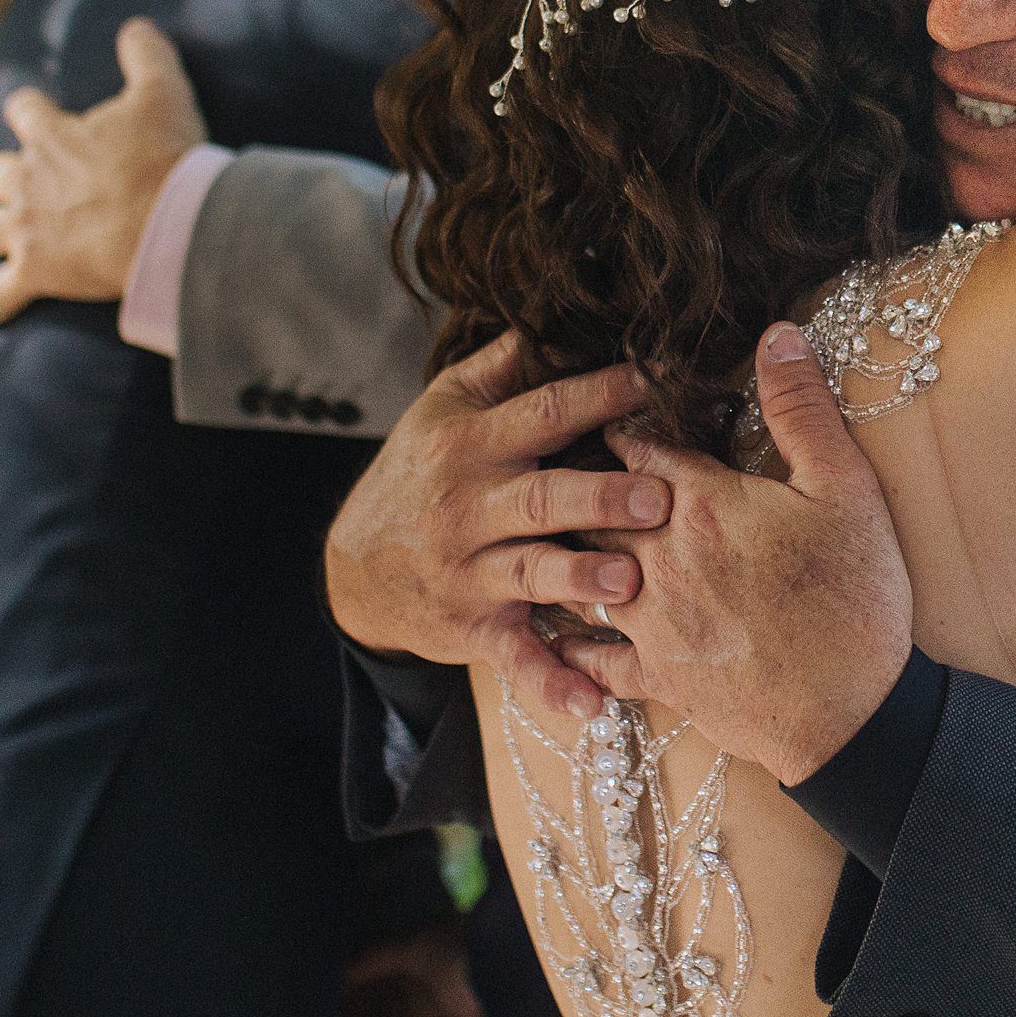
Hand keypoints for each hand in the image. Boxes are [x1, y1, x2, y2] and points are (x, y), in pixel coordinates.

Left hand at [0, 17, 204, 326]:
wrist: (168, 224)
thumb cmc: (165, 157)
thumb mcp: (165, 91)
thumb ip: (146, 54)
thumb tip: (136, 25)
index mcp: (50, 135)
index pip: (23, 109)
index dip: (30, 110)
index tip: (37, 113)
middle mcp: (25, 180)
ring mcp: (25, 229)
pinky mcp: (35, 273)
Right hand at [325, 332, 668, 718]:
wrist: (356, 569)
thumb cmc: (418, 475)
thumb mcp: (441, 411)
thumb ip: (500, 368)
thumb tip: (551, 313)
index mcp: (472, 446)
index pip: (541, 413)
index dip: (597, 395)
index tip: (655, 382)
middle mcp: (470, 508)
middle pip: (540, 498)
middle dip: (600, 496)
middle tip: (659, 496)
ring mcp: (471, 572)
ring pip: (531, 573)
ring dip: (580, 578)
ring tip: (629, 583)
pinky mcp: (474, 629)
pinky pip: (515, 659)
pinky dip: (551, 683)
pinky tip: (591, 703)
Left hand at [561, 323, 912, 784]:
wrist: (855, 716)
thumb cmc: (856, 598)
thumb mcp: (847, 489)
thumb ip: (802, 409)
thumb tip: (777, 334)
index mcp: (702, 505)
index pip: (636, 446)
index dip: (619, 421)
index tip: (603, 404)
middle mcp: (660, 560)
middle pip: (592, 506)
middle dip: (576, 480)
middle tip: (554, 459)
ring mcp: (651, 624)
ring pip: (577, 575)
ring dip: (560, 552)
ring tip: (539, 530)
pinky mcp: (657, 679)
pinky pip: (591, 659)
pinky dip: (566, 643)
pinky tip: (551, 631)